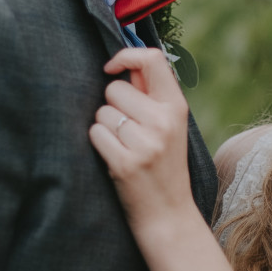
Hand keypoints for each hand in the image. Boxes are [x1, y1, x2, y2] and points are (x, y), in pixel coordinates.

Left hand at [88, 47, 195, 233]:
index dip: (126, 56)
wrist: (168, 214)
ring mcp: (145, 143)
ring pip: (102, 112)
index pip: (152, 59)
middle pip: (114, 89)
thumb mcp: (169, 127)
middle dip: (112, 105)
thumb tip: (123, 64)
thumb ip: (150, 95)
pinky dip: (98, 143)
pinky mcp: (125, 163)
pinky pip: (95, 133)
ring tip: (123, 146)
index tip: (111, 68)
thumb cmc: (164, 166)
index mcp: (176, 107)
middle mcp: (163, 122)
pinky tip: (114, 157)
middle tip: (127, 130)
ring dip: (104, 127)